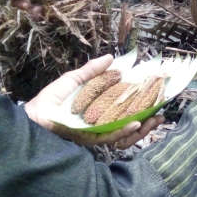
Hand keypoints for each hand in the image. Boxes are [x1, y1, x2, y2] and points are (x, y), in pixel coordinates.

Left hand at [24, 55, 164, 148]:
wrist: (34, 116)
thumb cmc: (51, 99)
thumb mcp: (74, 80)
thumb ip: (92, 70)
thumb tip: (111, 57)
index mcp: (99, 110)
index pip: (126, 109)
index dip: (143, 104)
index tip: (157, 96)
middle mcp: (101, 124)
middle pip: (130, 123)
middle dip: (149, 119)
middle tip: (162, 112)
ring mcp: (97, 133)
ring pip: (125, 133)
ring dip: (142, 127)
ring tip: (154, 119)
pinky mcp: (90, 139)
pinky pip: (111, 137)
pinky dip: (125, 131)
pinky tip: (136, 123)